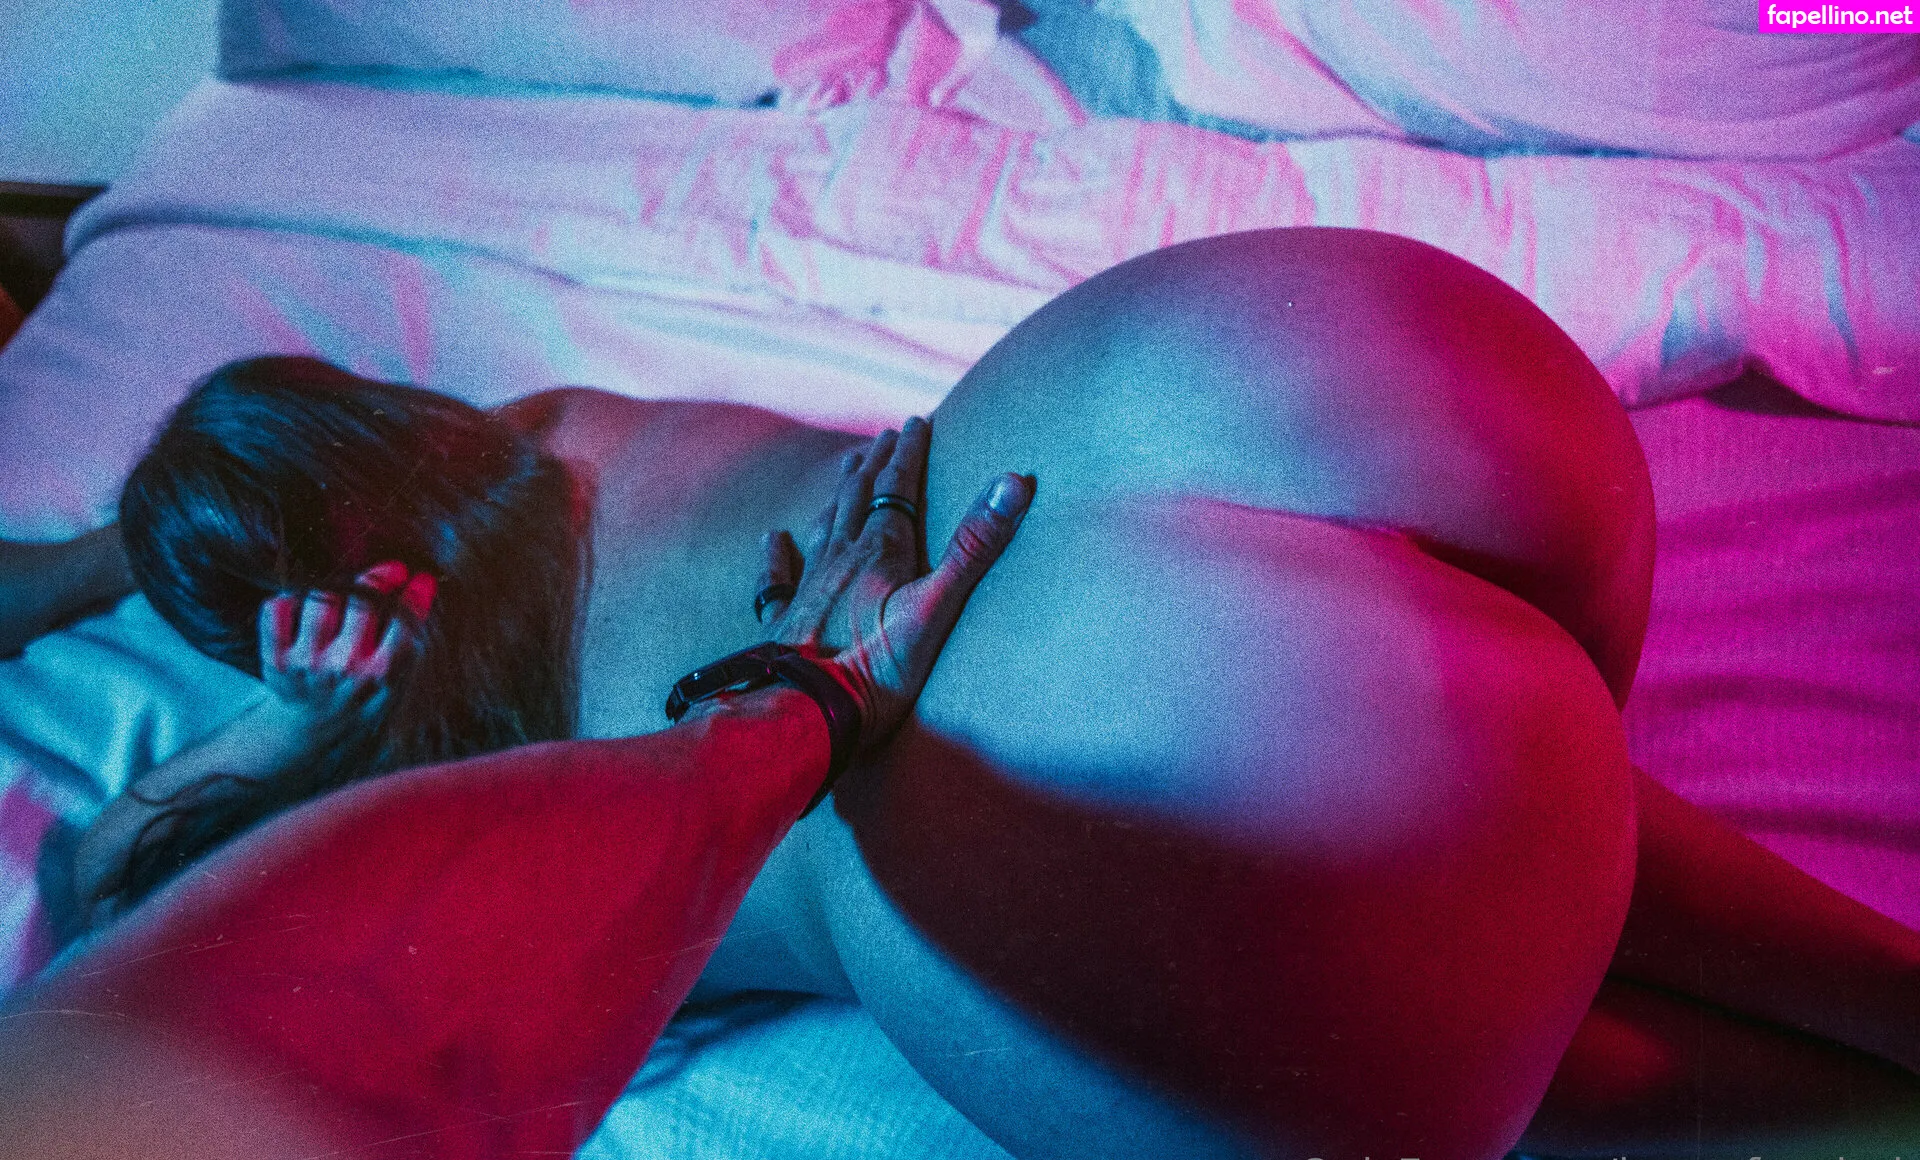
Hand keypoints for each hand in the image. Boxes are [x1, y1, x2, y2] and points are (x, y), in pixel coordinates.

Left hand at [257, 561, 435, 735]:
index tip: (421, 580)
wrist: (312, 733)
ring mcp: (307, 663)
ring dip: (337, 589)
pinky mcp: (276, 660)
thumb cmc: (359, 702)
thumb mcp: (396, 686)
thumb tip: (423, 588)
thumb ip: (409, 646)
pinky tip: (303, 609)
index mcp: (379, 676)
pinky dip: (288, 600)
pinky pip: (277, 609)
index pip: (403, 623)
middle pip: (362, 601)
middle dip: (380, 579)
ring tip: (346, 595)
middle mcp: (343, 668)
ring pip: (321, 598)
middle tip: (389, 572)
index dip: (416, 596)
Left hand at [757, 417, 1032, 747]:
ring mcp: (808, 587)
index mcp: (880, 552)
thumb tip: (1012, 482)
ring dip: (838, 493)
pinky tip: (773, 539)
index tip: (917, 421)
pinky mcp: (784, 622)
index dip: (909, 452)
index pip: (896, 486)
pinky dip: (777, 553)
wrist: (807, 713)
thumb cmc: (876, 669)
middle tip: (885, 435)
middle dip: (875, 462)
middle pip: (857, 496)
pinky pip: (777, 577)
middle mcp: (840, 558)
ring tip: (846, 469)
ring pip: (824, 524)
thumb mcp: (937, 608)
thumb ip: (974, 547)